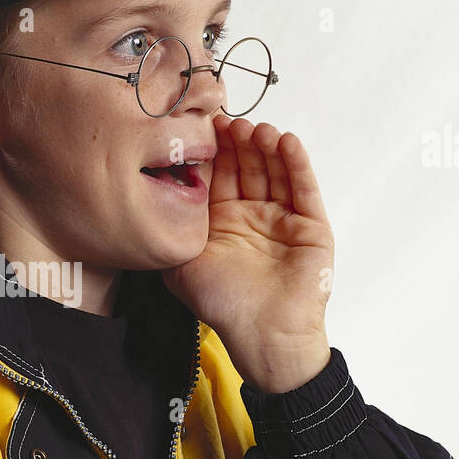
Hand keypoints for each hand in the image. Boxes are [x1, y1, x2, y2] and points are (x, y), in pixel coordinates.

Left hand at [161, 113, 335, 393]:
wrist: (263, 336)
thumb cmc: (223, 306)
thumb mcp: (182, 267)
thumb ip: (169, 234)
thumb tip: (147, 202)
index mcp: (223, 222)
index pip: (220, 176)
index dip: (214, 151)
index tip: (205, 126)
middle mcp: (253, 215)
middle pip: (249, 167)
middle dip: (241, 143)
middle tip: (231, 122)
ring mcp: (284, 218)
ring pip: (277, 172)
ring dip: (268, 147)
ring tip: (258, 128)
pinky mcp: (311, 226)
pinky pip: (304, 189)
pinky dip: (297, 164)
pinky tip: (286, 142)